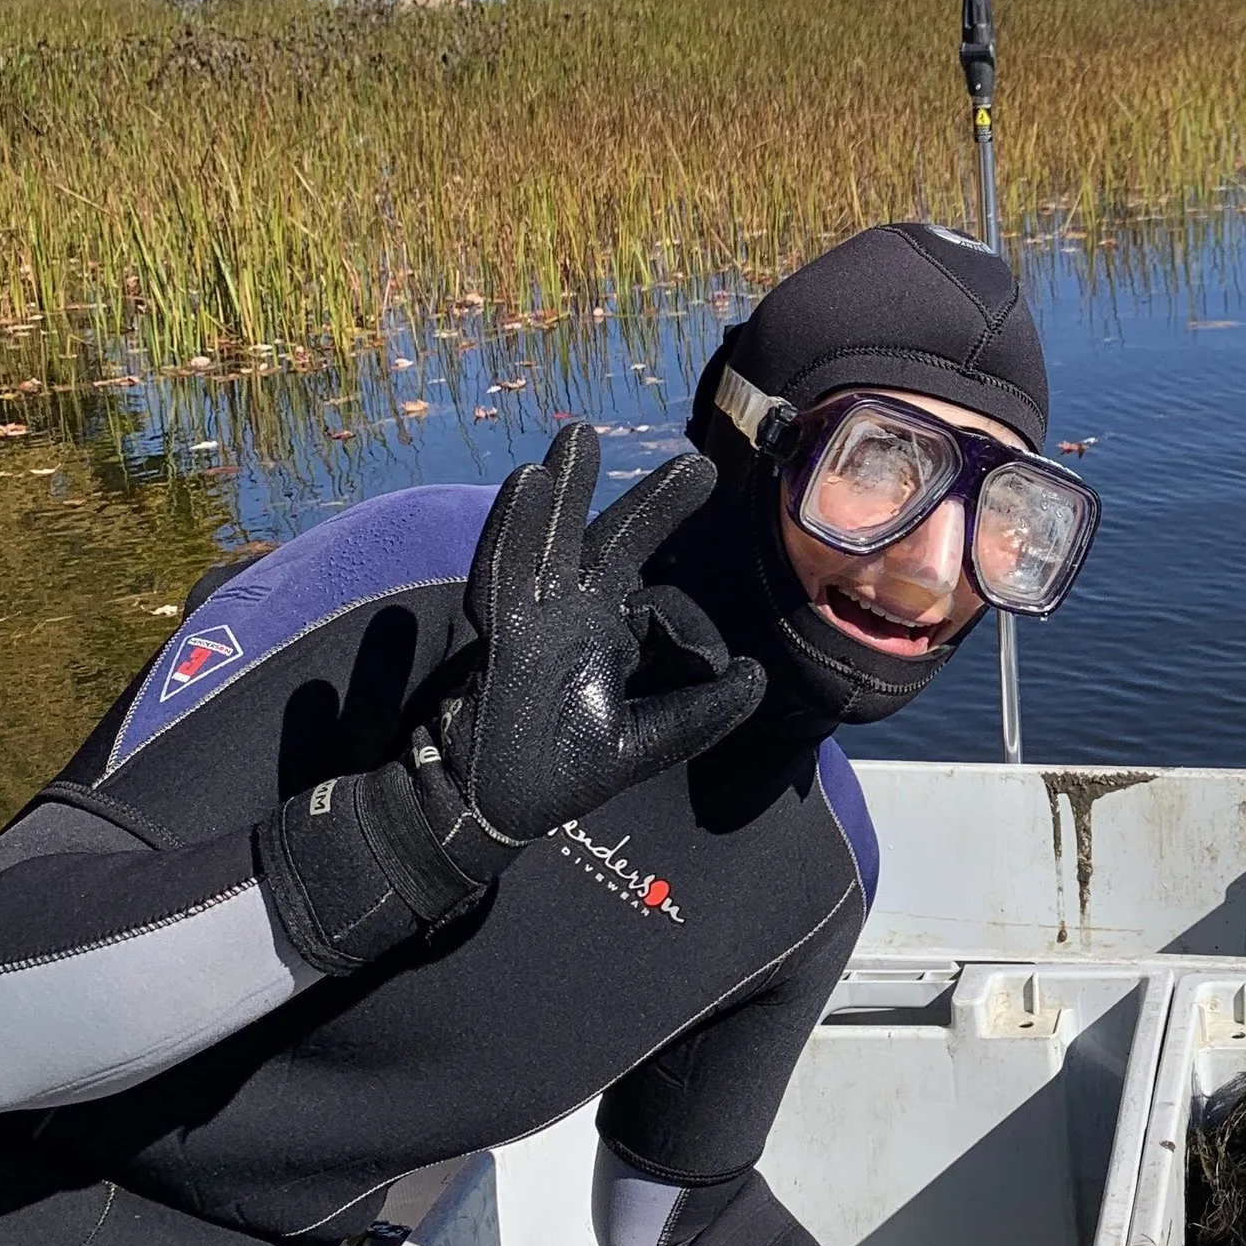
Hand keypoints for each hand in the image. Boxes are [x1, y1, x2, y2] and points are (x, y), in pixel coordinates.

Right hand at [260, 428, 761, 973]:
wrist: (490, 811)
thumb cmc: (562, 773)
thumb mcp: (648, 741)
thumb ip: (701, 712)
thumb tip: (754, 676)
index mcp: (604, 629)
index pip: (639, 568)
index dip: (669, 531)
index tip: (707, 477)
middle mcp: (569, 614)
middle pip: (607, 541)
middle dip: (648, 503)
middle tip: (696, 463)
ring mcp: (532, 621)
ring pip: (547, 542)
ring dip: (563, 491)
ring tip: (578, 435)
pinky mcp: (502, 640)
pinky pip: (504, 576)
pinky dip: (513, 530)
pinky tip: (529, 484)